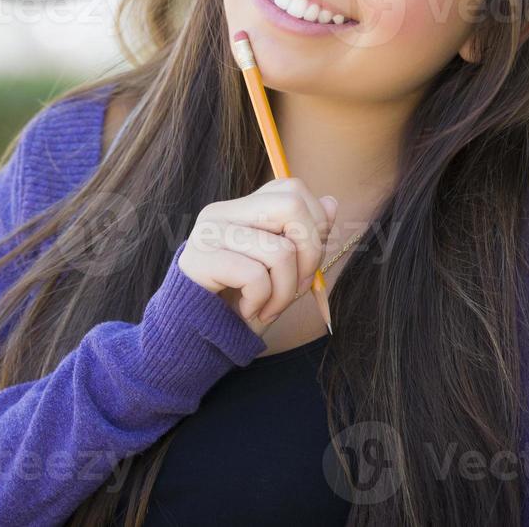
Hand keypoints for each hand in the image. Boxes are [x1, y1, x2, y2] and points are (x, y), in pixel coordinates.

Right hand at [178, 178, 337, 335]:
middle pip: (290, 205)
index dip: (315, 225)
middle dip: (310, 252)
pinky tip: (247, 311)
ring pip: (280, 250)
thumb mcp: (283, 273)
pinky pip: (256, 276)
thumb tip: (333, 203)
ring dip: (286, 291)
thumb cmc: (240, 303)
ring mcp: (209, 233)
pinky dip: (261, 302)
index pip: (292, 189)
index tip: (306, 265)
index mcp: (242, 209)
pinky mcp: (200, 259)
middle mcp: (222, 212)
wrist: (195, 338)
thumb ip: (305, 240)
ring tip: (269, 307)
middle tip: (298, 286)